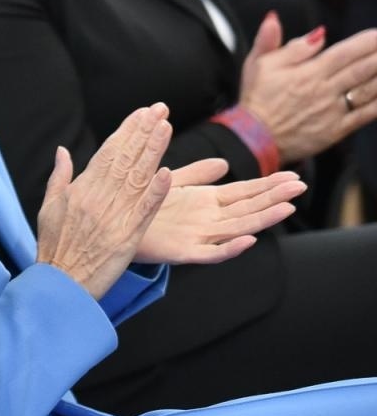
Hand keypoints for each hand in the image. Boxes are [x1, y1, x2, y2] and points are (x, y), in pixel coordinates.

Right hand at [35, 104, 172, 297]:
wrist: (59, 282)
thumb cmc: (53, 247)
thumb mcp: (48, 208)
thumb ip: (59, 178)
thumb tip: (62, 151)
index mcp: (80, 190)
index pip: (107, 153)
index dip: (127, 131)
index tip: (142, 113)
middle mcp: (97, 199)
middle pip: (124, 159)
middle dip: (143, 132)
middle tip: (160, 110)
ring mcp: (112, 217)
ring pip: (136, 178)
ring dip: (152, 152)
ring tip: (165, 129)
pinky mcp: (126, 237)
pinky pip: (143, 212)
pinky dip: (155, 193)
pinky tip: (166, 175)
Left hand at [134, 158, 303, 264]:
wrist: (114, 227)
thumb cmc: (143, 207)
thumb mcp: (173, 185)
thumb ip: (197, 174)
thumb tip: (225, 163)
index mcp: (208, 203)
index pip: (245, 192)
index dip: (268, 185)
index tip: (293, 176)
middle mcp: (209, 220)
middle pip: (249, 208)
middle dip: (275, 198)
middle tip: (300, 187)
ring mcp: (199, 237)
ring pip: (238, 228)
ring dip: (263, 220)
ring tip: (286, 208)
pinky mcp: (183, 252)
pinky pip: (211, 253)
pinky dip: (230, 248)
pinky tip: (247, 239)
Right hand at [238, 12, 376, 162]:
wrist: (253, 139)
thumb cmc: (256, 101)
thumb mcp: (260, 65)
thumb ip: (281, 42)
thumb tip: (311, 30)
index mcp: (308, 72)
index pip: (344, 52)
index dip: (366, 42)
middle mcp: (324, 90)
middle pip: (362, 69)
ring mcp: (333, 111)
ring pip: (368, 90)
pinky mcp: (336, 130)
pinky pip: (365, 115)